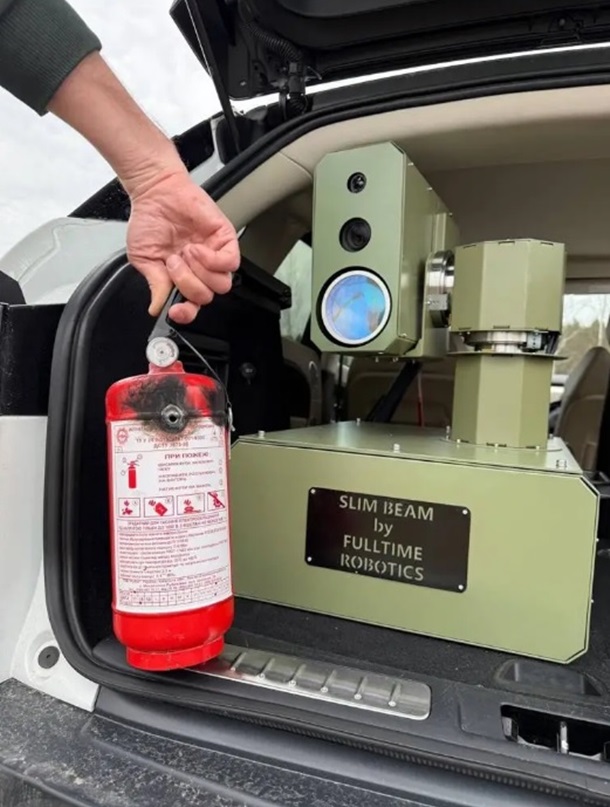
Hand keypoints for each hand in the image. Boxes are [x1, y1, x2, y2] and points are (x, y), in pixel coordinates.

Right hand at [126, 169, 239, 323]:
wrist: (156, 191)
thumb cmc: (150, 221)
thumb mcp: (144, 258)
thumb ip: (154, 284)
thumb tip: (156, 307)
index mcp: (182, 279)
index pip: (191, 307)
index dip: (185, 313)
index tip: (174, 310)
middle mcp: (200, 271)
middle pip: (205, 297)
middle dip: (187, 284)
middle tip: (173, 263)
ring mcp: (214, 256)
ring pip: (221, 285)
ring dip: (199, 272)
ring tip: (185, 253)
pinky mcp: (225, 240)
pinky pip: (230, 264)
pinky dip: (212, 261)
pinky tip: (197, 249)